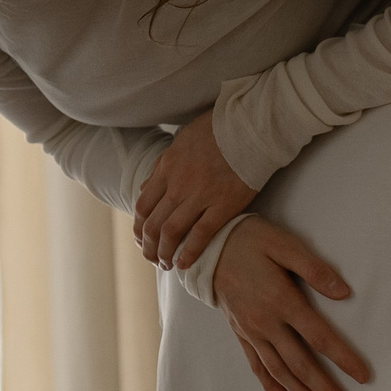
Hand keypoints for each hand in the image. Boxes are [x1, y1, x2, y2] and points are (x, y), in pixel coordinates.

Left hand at [135, 109, 257, 268]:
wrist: (251, 125)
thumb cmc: (219, 128)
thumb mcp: (181, 141)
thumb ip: (162, 166)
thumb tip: (144, 187)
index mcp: (167, 167)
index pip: (143, 205)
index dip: (139, 227)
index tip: (142, 240)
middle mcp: (178, 184)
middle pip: (153, 223)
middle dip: (148, 246)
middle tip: (153, 259)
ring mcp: (200, 195)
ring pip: (171, 232)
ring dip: (164, 253)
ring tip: (166, 265)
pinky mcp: (224, 204)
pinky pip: (201, 234)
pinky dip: (189, 252)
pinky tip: (184, 264)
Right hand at [213, 221, 370, 390]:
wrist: (208, 246)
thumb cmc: (252, 241)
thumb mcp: (285, 245)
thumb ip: (315, 269)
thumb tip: (345, 292)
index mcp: (282, 301)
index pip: (319, 337)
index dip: (342, 358)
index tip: (362, 377)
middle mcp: (266, 323)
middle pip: (301, 365)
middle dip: (326, 390)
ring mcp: (251, 332)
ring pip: (280, 371)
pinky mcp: (241, 333)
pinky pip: (257, 366)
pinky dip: (271, 386)